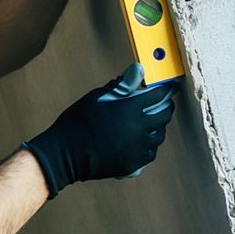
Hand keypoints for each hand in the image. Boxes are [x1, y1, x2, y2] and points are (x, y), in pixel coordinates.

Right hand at [21, 63, 176, 197]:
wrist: (65, 154)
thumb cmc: (78, 121)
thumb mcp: (97, 97)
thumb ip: (122, 85)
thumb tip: (139, 69)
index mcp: (130, 109)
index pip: (158, 95)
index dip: (166, 88)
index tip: (169, 86)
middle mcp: (138, 129)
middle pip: (164, 116)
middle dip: (166, 106)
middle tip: (162, 103)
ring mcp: (137, 149)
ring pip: (159, 136)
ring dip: (158, 127)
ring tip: (151, 123)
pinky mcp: (133, 164)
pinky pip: (150, 153)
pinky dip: (149, 146)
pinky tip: (141, 141)